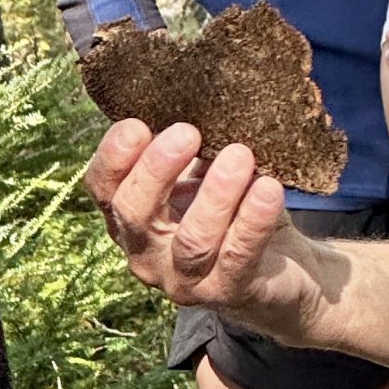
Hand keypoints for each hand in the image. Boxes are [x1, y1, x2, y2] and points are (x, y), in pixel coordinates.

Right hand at [84, 120, 327, 340]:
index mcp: (131, 220)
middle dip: (157, 169)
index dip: (113, 157)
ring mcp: (185, 282)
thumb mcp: (203, 177)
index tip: (138, 124)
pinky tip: (269, 188)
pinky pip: (239, 255)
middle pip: (134, 213)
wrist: (284, 274)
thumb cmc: (233, 213)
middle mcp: (147, 255)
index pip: (103, 189)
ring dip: (215, 195)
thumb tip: (192, 95)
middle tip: (188, 131)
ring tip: (240, 156)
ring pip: (191, 240)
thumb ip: (190, 149)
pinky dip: (254, 220)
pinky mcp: (229, 293)